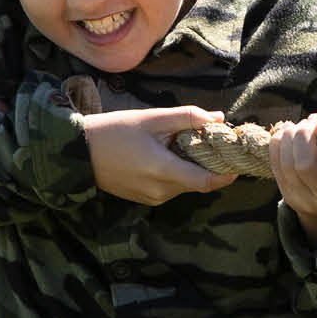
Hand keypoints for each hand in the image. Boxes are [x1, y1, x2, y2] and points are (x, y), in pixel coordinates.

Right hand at [84, 105, 237, 205]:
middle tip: (208, 142)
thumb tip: (218, 119)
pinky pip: (169, 188)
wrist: (79, 152)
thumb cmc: (115, 130)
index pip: (208, 182)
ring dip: (189, 169)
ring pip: (184, 185)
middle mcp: (160, 191)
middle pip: (197, 182)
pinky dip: (175, 174)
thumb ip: (187, 118)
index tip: (237, 160)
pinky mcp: (144, 200)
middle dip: (207, 165)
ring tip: (180, 145)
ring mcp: (151, 198)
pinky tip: (164, 156)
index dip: (227, 174)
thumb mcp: (152, 118)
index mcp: (164, 171)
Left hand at [273, 107, 316, 252]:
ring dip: (291, 136)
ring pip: (288, 165)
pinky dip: (279, 142)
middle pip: (306, 167)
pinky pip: (275, 164)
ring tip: (302, 124)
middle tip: (313, 120)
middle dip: (305, 136)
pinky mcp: (288, 195)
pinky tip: (288, 131)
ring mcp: (305, 200)